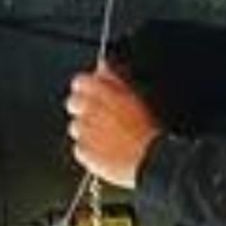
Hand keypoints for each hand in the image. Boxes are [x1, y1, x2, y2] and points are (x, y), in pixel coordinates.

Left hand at [65, 62, 160, 188]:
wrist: (152, 159)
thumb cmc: (148, 129)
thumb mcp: (136, 95)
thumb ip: (114, 77)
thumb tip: (102, 66)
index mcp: (103, 91)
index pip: (80, 81)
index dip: (86, 89)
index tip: (94, 95)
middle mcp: (90, 109)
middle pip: (73, 103)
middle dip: (84, 110)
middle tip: (101, 120)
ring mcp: (85, 131)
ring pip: (75, 127)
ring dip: (87, 131)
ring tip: (107, 139)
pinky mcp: (84, 152)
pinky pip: (79, 149)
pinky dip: (89, 151)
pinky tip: (106, 152)